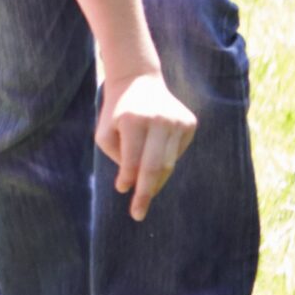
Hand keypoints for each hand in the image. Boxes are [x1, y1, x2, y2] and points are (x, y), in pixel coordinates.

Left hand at [97, 71, 196, 221]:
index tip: (122, 192)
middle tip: (138, 214)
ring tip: (145, 192)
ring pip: (169, 164)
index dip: (127, 181)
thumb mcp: (105, 132)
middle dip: (146, 193)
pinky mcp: (189, 122)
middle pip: (155, 167)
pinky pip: (177, 153)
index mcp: (134, 120)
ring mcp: (177, 120)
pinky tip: (155, 153)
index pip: (132, 161)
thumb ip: (117, 157)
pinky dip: (165, 162)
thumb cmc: (117, 111)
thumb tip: (134, 183)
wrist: (138, 80)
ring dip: (156, 182)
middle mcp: (159, 119)